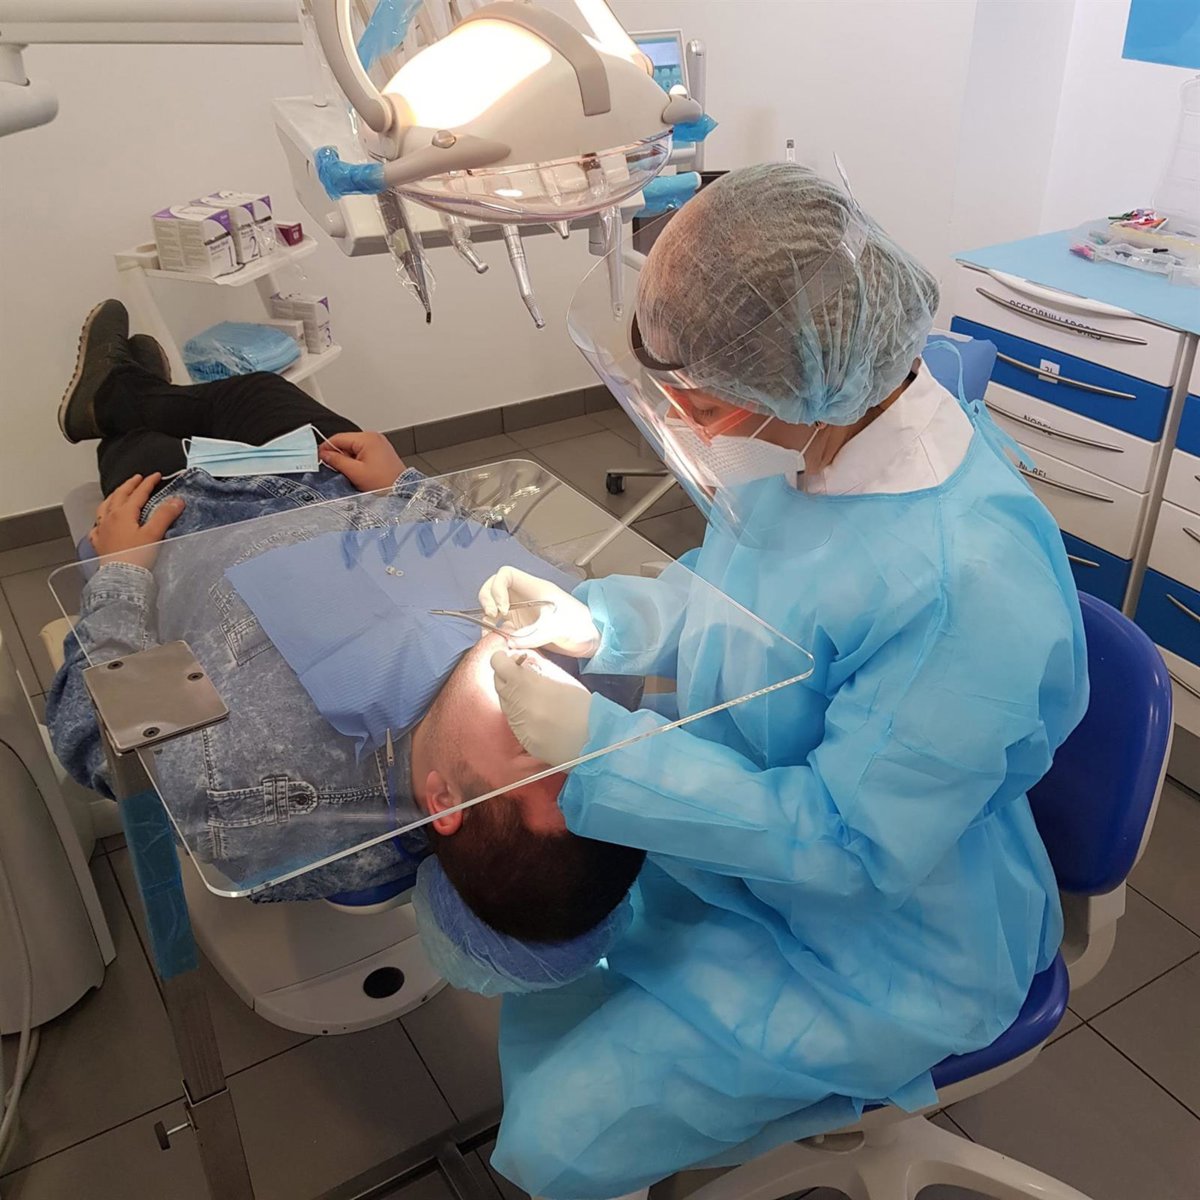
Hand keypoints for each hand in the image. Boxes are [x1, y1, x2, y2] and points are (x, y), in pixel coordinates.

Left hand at [89, 474, 184, 568]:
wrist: (121, 577)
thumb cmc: (136, 556)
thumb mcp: (154, 533)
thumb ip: (165, 515)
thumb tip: (176, 500)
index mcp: (124, 513)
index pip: (138, 493)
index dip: (148, 483)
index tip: (156, 476)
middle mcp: (110, 518)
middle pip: (119, 495)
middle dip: (129, 485)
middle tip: (137, 478)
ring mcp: (102, 529)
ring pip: (105, 506)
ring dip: (113, 497)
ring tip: (118, 494)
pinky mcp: (98, 542)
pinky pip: (97, 525)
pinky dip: (101, 519)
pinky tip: (102, 522)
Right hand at [318, 431, 404, 491]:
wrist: (402, 490)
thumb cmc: (384, 482)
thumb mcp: (355, 472)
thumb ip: (337, 461)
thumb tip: (325, 454)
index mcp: (367, 438)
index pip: (338, 438)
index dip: (326, 448)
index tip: (319, 458)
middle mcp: (373, 437)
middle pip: (346, 442)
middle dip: (338, 455)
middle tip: (334, 469)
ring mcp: (378, 443)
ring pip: (353, 448)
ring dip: (347, 459)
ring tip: (350, 473)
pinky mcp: (381, 451)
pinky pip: (362, 452)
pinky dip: (356, 461)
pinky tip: (358, 472)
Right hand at [478, 566, 599, 656]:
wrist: (590, 640)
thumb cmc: (580, 626)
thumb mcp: (559, 628)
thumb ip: (534, 635)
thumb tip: (510, 642)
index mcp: (534, 588)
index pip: (506, 574)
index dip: (497, 587)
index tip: (503, 609)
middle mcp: (524, 597)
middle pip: (495, 587)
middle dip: (487, 599)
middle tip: (492, 618)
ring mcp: (522, 612)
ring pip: (495, 606)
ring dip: (487, 617)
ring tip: (490, 632)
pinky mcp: (522, 627)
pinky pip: (501, 625)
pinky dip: (494, 632)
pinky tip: (497, 641)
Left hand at [490, 651, 591, 766]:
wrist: (593, 740)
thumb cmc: (582, 706)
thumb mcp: (561, 677)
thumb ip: (538, 665)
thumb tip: (522, 658)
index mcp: (526, 684)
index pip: (498, 664)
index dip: (501, 659)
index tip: (508, 659)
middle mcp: (516, 704)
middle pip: (497, 683)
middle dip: (506, 676)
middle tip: (522, 675)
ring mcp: (517, 724)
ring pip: (504, 703)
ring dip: (513, 695)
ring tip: (534, 696)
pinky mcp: (521, 739)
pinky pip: (513, 721)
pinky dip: (520, 714)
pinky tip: (538, 714)